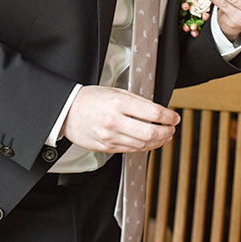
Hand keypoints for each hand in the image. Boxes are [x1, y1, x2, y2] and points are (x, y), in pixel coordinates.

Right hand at [61, 86, 179, 152]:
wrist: (66, 112)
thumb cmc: (91, 99)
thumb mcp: (116, 91)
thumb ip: (138, 101)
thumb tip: (158, 111)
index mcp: (119, 102)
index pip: (153, 113)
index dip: (168, 117)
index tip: (174, 117)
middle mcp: (114, 121)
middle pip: (150, 132)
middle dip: (166, 132)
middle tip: (172, 129)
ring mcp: (110, 136)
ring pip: (142, 144)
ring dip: (158, 142)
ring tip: (164, 136)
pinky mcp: (106, 147)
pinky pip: (131, 150)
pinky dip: (144, 147)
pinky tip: (149, 142)